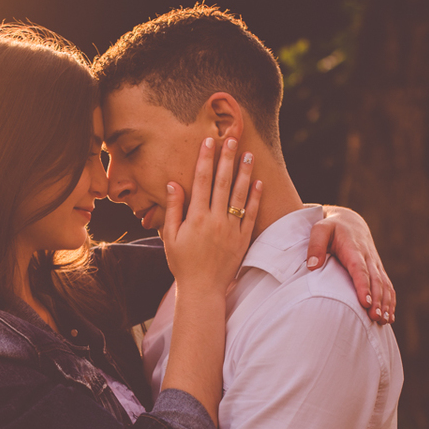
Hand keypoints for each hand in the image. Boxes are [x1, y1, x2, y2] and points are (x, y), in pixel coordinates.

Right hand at [162, 136, 261, 292]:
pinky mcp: (242, 239)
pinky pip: (250, 214)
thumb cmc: (182, 264)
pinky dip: (255, 198)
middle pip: (222, 183)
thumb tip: (173, 184)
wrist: (203, 289)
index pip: (201, 181)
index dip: (205, 160)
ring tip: (249, 154)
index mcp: (195, 218)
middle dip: (227, 159)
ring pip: (239, 195)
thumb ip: (173, 209)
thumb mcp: (170, 237)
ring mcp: (231, 229)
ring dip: (244, 173)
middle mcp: (214, 220)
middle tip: (232, 139)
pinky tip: (258, 183)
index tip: (209, 142)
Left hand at [306, 206, 395, 324]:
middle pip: (375, 280)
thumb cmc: (331, 228)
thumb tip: (312, 265)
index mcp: (353, 249)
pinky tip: (389, 317)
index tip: (365, 302)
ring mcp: (375, 264)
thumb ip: (315, 245)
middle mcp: (368, 257)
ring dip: (385, 303)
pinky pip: (387, 286)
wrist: (350, 222)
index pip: (360, 269)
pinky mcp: (377, 269)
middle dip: (377, 300)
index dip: (363, 286)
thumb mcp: (319, 230)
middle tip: (375, 318)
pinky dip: (390, 301)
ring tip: (383, 321)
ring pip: (384, 285)